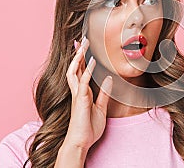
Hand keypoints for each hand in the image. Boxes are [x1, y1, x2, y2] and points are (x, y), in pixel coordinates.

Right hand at [63, 36, 112, 151]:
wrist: (81, 142)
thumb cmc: (88, 128)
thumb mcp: (101, 108)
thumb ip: (104, 93)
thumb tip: (108, 79)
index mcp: (82, 93)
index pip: (80, 72)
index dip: (81, 60)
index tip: (84, 48)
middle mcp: (78, 91)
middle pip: (75, 68)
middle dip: (78, 54)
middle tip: (82, 40)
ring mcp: (77, 95)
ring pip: (75, 71)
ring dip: (79, 58)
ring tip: (83, 45)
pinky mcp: (80, 100)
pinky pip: (83, 82)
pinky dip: (88, 71)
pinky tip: (92, 62)